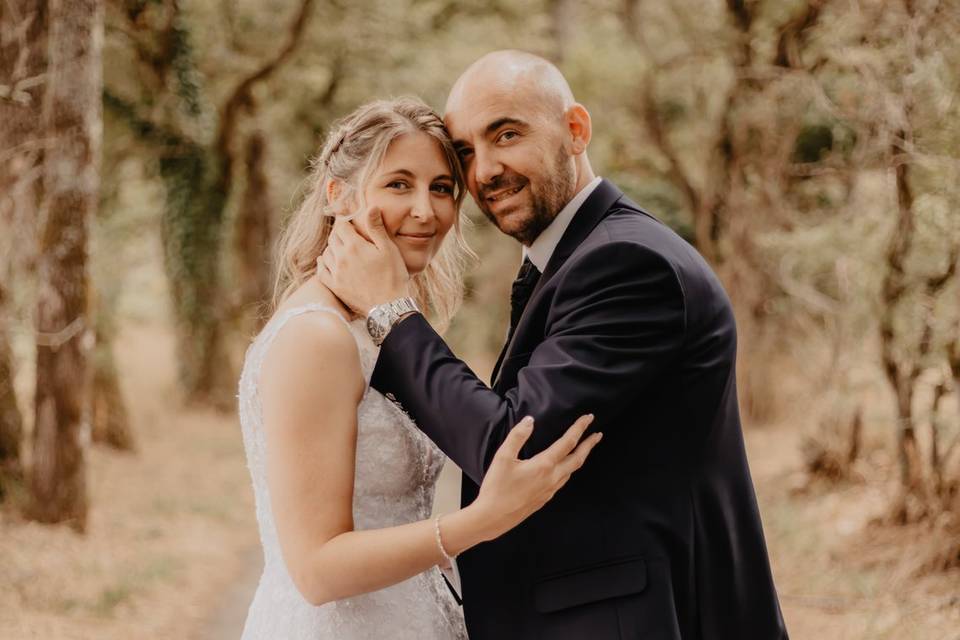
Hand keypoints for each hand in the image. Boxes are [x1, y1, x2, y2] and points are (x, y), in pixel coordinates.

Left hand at [317, 206, 410, 315]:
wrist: (389, 307)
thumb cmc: (393, 276)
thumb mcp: (388, 249)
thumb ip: (376, 228)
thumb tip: (370, 206)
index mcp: (354, 246)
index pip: (341, 225)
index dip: (345, 221)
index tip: (349, 220)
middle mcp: (341, 257)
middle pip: (333, 238)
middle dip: (340, 234)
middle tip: (349, 235)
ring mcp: (336, 273)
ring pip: (326, 253)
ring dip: (333, 248)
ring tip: (343, 249)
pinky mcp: (334, 286)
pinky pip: (321, 270)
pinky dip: (323, 263)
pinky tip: (328, 261)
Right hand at [471, 414, 601, 540]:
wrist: (492, 517)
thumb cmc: (496, 487)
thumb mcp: (502, 457)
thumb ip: (517, 436)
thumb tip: (530, 420)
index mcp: (544, 465)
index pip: (568, 442)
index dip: (580, 428)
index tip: (589, 418)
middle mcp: (552, 478)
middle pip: (578, 459)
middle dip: (589, 445)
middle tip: (598, 434)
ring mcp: (550, 490)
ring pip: (572, 471)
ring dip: (580, 457)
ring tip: (583, 449)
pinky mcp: (544, 498)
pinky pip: (563, 481)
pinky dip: (569, 469)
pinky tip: (564, 468)